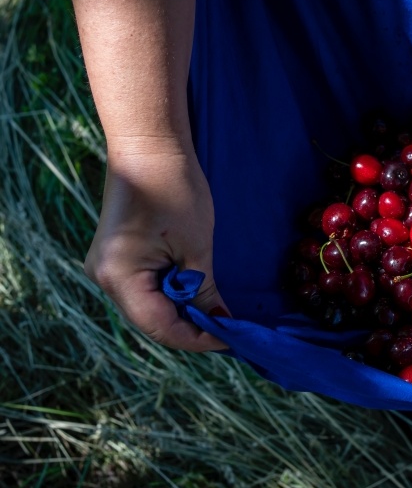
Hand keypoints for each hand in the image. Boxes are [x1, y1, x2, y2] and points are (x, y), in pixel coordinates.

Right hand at [85, 142, 228, 350]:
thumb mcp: (197, 246)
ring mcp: (108, 267)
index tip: (231, 340)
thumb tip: (219, 320)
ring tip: (217, 315)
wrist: (149, 147)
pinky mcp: (117, 257)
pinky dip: (171, 294)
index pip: (160, 326)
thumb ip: (203, 289)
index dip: (197, 338)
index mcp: (119, 278)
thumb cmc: (174, 190)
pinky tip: (196, 294)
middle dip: (190, 328)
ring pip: (148, 306)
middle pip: (151, 320)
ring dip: (182, 312)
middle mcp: (105, 278)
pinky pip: (145, 288)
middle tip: (229, 331)